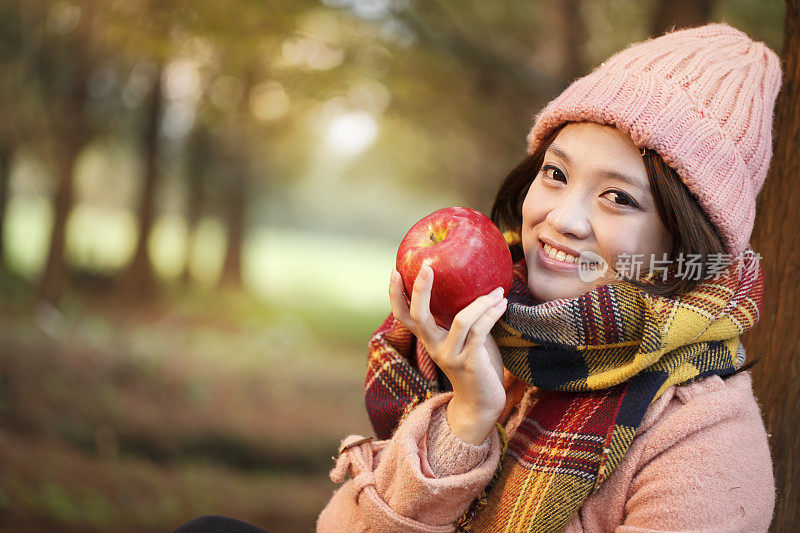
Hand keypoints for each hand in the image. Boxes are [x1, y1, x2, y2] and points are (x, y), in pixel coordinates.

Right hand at [389, 264, 506, 444]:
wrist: (482, 403)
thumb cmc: (475, 364)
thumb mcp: (462, 338)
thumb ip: (461, 317)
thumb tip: (475, 283)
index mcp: (428, 339)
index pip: (403, 316)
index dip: (395, 295)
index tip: (394, 271)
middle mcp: (434, 347)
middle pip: (418, 317)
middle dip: (420, 290)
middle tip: (427, 267)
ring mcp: (451, 356)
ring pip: (460, 320)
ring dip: (481, 302)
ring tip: (497, 290)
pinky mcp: (470, 362)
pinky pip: (480, 331)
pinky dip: (492, 313)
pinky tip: (502, 303)